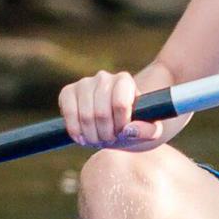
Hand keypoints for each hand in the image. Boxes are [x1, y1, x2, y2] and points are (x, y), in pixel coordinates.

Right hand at [59, 63, 181, 152]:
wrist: (115, 124)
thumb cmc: (135, 126)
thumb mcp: (151, 132)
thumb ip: (148, 131)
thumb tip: (129, 130)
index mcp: (125, 81)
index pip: (120, 104)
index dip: (121, 125)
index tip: (124, 133)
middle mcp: (104, 77)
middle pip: (101, 113)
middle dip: (106, 134)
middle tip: (110, 140)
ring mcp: (84, 83)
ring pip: (85, 115)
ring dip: (91, 135)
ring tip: (99, 139)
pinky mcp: (68, 92)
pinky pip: (67, 112)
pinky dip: (75, 130)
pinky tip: (82, 138)